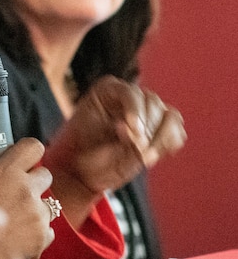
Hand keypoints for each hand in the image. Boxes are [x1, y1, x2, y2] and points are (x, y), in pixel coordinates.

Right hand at [0, 137, 53, 258]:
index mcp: (5, 172)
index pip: (33, 147)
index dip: (29, 153)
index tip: (24, 158)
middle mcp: (25, 190)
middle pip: (45, 175)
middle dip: (34, 183)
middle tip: (17, 192)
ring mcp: (36, 215)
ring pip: (49, 205)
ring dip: (35, 210)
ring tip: (14, 219)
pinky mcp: (40, 238)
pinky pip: (48, 230)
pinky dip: (36, 233)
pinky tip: (16, 235)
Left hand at [44, 75, 186, 226]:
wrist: (84, 169)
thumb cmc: (82, 152)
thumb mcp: (91, 140)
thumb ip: (113, 135)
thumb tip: (133, 130)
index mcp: (107, 90)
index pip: (129, 92)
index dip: (135, 110)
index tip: (135, 132)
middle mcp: (130, 96)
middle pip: (153, 102)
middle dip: (149, 129)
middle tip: (139, 152)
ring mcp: (148, 112)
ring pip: (170, 116)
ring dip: (163, 138)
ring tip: (147, 157)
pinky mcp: (160, 129)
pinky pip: (177, 132)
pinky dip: (170, 144)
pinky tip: (154, 155)